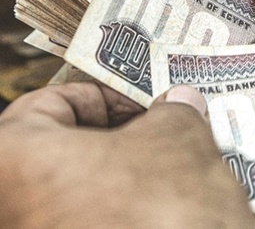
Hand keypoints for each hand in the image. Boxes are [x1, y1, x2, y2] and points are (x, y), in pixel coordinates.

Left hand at [0, 82, 254, 227]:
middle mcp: (10, 210)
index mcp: (10, 161)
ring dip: (123, 180)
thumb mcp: (178, 141)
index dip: (108, 96)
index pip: (51, 103)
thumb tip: (178, 105)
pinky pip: (89, 225)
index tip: (146, 105)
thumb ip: (173, 112)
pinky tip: (161, 213)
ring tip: (170, 174)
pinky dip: (120, 215)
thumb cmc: (166, 213)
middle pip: (63, 154)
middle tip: (163, 135)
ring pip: (78, 196)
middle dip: (119, 140)